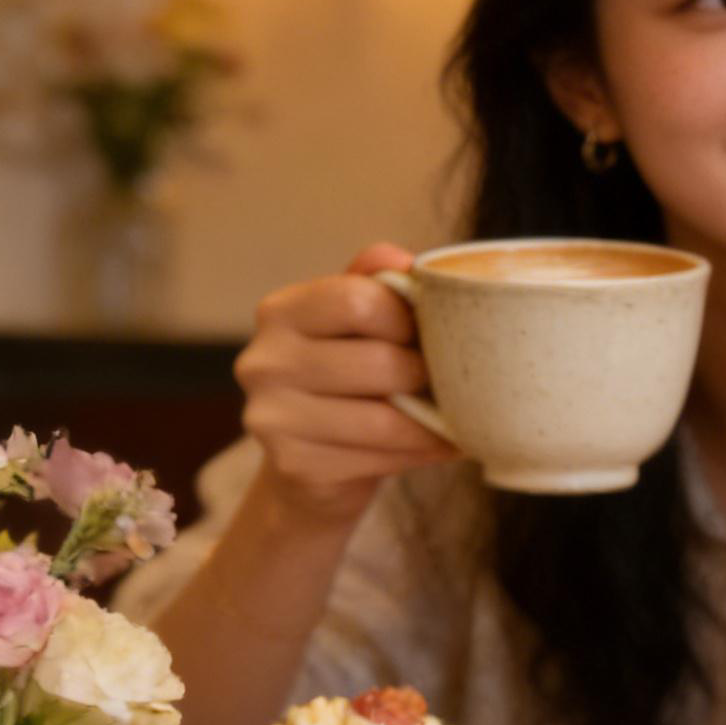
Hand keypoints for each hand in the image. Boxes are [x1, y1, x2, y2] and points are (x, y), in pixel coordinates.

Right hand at [236, 243, 457, 525]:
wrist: (312, 465)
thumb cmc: (347, 383)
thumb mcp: (354, 327)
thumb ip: (375, 285)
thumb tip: (404, 259)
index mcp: (281, 312)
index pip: (358, 300)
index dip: (410, 319)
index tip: (430, 333)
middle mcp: (264, 361)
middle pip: (380, 362)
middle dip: (428, 375)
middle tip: (457, 381)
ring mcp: (272, 417)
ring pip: (385, 418)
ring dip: (435, 421)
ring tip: (461, 416)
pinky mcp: (294, 464)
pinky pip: (381, 457)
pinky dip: (423, 452)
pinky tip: (440, 445)